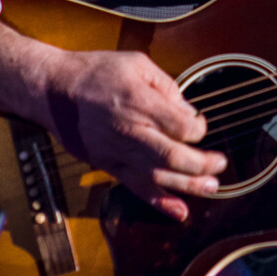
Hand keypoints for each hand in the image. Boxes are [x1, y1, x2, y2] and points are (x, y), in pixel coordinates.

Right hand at [39, 48, 226, 222]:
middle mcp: (128, 130)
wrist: (56, 90)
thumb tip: (189, 111)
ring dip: (188, 185)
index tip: (200, 124)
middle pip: (172, 156)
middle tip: (220, 163)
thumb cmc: (98, 72)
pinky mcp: (108, 165)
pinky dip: (159, 203)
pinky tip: (180, 212)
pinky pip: (136, 188)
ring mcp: (117, 152)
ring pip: (157, 176)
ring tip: (211, 187)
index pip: (180, 125)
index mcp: (137, 101)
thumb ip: (167, 86)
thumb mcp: (137, 63)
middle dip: (202, 163)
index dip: (198, 128)